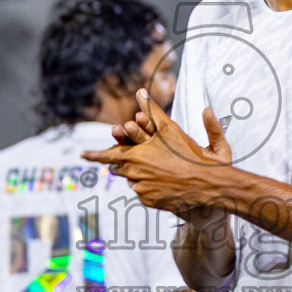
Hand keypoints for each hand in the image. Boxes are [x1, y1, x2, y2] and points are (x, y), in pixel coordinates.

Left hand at [82, 93, 233, 213]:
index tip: (82, 154)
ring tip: (159, 169)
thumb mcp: (174, 129)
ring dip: (138, 174)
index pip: (108, 154)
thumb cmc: (194, 156)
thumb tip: (141, 90)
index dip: (94, 155)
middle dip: (125, 162)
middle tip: (138, 158)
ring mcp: (142, 188)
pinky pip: (142, 192)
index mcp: (139, 153)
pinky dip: (149, 187)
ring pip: (131, 180)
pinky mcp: (149, 201)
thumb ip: (154, 110)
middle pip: (119, 167)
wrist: (209, 186)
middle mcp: (136, 172)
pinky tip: (165, 182)